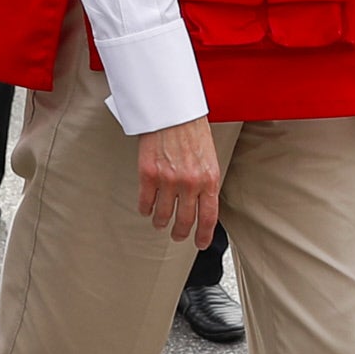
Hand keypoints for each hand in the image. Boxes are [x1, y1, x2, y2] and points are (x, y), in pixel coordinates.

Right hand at [137, 116, 219, 247]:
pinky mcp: (148, 174)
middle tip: (178, 235)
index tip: (200, 243)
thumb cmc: (192, 130)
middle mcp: (190, 183)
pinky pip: (145, 202)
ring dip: (161, 222)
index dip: (204, 235)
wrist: (172, 110)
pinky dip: (145, 209)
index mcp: (209, 179)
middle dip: (180, 233)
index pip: (209, 217)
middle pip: (185, 221)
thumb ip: (206, 182)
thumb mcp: (209, 158)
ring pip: (162, 215)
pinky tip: (146, 210)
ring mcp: (168, 180)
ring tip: (160, 222)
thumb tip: (203, 204)